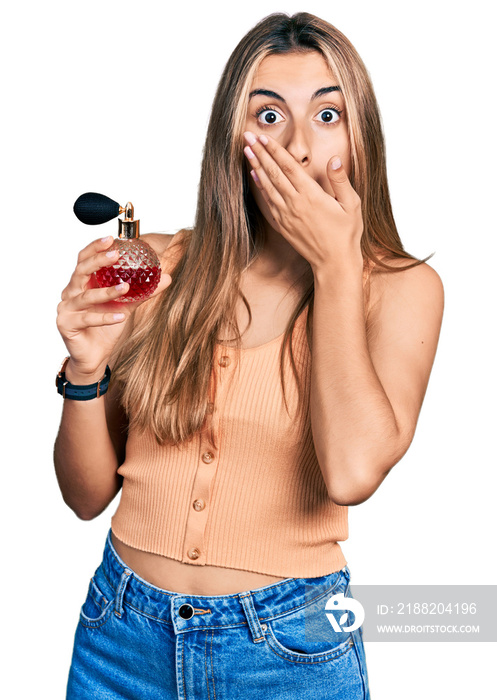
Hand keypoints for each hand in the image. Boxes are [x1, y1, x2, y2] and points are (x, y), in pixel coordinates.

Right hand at [56, 235, 171, 381]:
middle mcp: (71, 292)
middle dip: (98, 260)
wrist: (95, 355)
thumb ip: (142, 292)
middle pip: (81, 270)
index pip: (85, 259)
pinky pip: (87, 319)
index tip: (112, 239)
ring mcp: (66, 308)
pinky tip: (120, 317)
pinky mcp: (66, 324)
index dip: (96, 247)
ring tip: (125, 287)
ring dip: (107, 291)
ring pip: (86, 296)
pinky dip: (105, 317)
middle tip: (116, 255)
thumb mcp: (126, 306)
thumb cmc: (106, 328)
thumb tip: (167, 277)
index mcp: (82, 283)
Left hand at [243, 131, 363, 272]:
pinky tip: (254, 177)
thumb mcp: (352, 205)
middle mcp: (295, 203)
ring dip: (255, 167)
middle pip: (273, 173)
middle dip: (259, 152)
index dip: (275, 150)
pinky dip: (260, 187)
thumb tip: (334, 160)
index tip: (263, 137)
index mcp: (311, 195)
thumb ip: (341, 181)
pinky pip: (268, 202)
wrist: (333, 262)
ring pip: (267, 186)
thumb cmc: (346, 233)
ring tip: (246, 151)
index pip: (289, 166)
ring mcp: (286, 215)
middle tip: (247, 135)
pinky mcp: (283, 225)